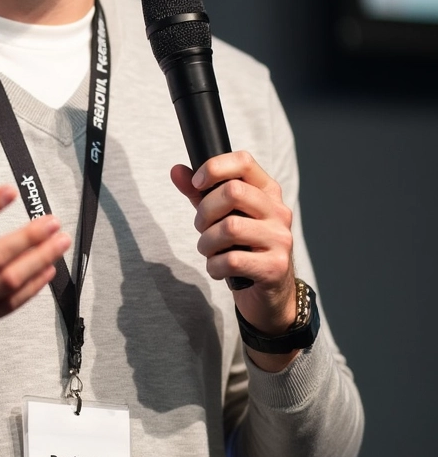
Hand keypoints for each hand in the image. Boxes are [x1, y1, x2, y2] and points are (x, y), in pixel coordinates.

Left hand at [171, 151, 298, 367]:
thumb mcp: (221, 216)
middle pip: (232, 192)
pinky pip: (232, 260)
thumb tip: (176, 170)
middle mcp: (278, 211)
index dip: (214, 168)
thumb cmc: (243, 248)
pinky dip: (214, 266)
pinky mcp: (275, 267)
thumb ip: (199, 193)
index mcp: (267, 192)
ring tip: (209, 251)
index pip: (243, 161)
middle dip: (204, 212)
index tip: (197, 184)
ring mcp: (280, 239)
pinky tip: (218, 269)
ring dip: (206, 243)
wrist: (268, 295)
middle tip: (201, 227)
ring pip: (229, 228)